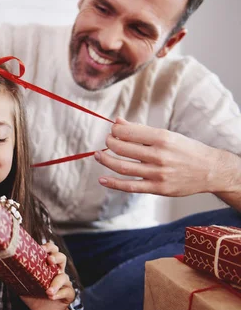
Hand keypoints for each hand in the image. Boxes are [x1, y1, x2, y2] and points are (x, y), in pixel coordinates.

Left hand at [20, 241, 74, 309]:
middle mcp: (56, 271)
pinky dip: (59, 294)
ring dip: (56, 283)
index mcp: (46, 265)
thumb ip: (17, 276)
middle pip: (61, 258)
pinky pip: (67, 291)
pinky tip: (52, 297)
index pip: (51, 251)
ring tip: (48, 291)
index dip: (48, 247)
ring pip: (64, 277)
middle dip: (56, 257)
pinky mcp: (68, 293)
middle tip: (49, 260)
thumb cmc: (33, 295)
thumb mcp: (23, 284)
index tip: (42, 248)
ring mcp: (64, 282)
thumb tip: (2, 267)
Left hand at [95, 117, 218, 195]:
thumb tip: (118, 121)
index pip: (129, 132)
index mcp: (163, 138)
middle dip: (110, 143)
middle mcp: (160, 155)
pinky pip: (130, 186)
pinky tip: (102, 179)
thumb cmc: (187, 150)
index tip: (112, 129)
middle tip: (106, 141)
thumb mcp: (168, 136)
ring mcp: (158, 173)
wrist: (211, 171)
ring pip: (123, 167)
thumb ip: (141, 130)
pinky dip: (113, 183)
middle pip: (123, 149)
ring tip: (98, 154)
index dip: (116, 130)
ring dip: (106, 160)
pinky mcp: (158, 188)